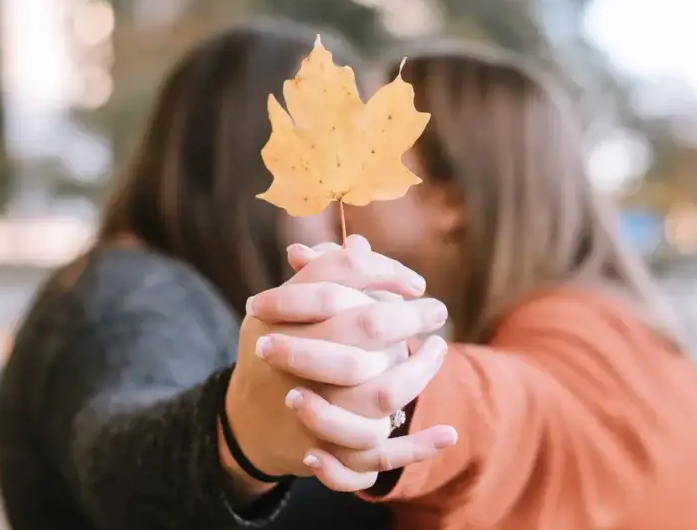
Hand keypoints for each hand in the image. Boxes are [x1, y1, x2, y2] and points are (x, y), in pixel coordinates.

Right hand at [223, 238, 454, 491]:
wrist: (248, 419)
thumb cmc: (276, 347)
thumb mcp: (284, 307)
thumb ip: (321, 275)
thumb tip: (360, 242)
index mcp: (279, 318)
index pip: (336, 278)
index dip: (381, 272)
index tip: (415, 283)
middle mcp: (292, 360)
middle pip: (363, 327)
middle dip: (410, 316)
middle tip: (438, 310)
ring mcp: (309, 408)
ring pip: (379, 392)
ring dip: (419, 372)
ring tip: (437, 351)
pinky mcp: (326, 449)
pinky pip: (377, 453)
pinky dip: (417, 447)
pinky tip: (449, 433)